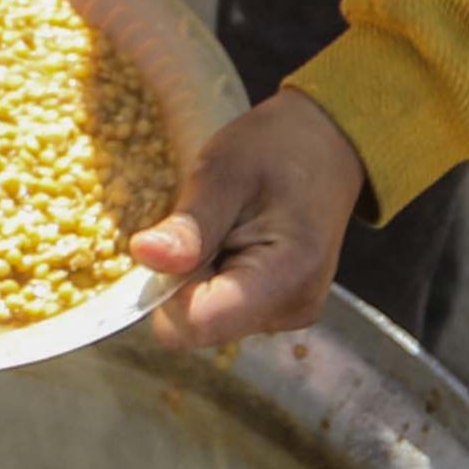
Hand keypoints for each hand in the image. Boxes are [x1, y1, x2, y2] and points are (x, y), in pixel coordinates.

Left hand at [133, 88, 367, 350]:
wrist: (325, 144)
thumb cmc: (276, 147)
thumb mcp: (222, 172)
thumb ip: (189, 225)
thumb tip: (143, 256)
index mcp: (286, 277)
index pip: (197, 323)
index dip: (164, 293)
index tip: (165, 247)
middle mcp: (292, 309)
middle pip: (201, 324)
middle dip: (183, 280)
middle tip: (202, 225)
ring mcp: (289, 314)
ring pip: (209, 318)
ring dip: (198, 278)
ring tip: (221, 228)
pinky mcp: (281, 309)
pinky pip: (225, 308)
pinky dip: (213, 278)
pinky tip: (231, 241)